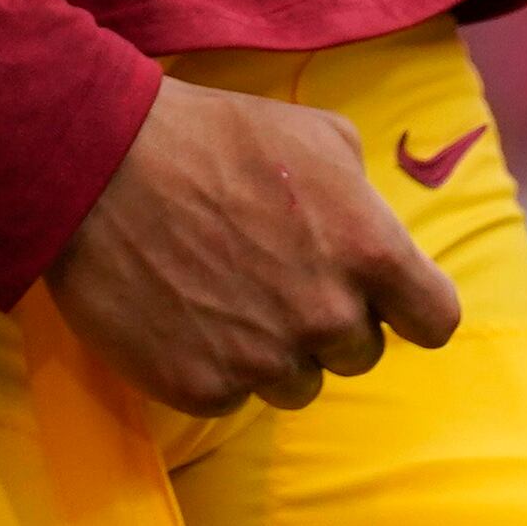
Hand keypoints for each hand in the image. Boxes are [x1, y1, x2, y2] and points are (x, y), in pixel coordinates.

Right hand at [48, 77, 462, 417]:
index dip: (405, 306)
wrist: (92, 163)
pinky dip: (210, 360)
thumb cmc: (205, 133)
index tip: (373, 292)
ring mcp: (264, 359)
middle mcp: (328, 316)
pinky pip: (231, 394)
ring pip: (296, 381)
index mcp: (368, 251)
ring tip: (217, 290)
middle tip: (269, 272)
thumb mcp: (312, 132)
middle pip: (358, 352)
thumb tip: (368, 224)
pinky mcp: (204, 387)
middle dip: (325, 318)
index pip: (434, 320)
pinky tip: (178, 309)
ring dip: (270, 347)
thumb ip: (360, 189)